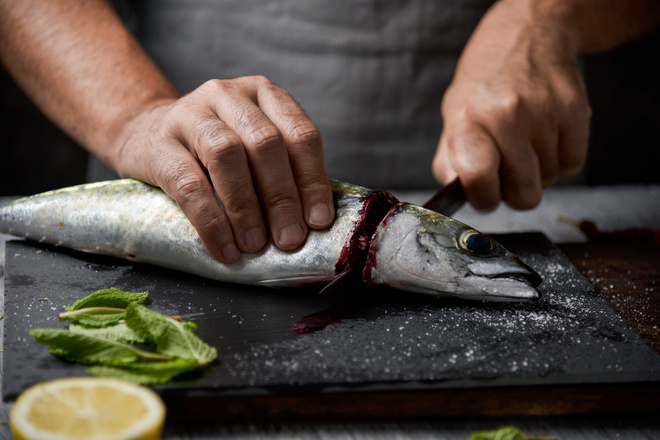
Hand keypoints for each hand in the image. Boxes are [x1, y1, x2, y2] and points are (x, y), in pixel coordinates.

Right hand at [112, 76, 334, 262]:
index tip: (318, 221)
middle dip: (282, 197)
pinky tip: (225, 248)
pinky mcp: (159, 143)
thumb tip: (311, 224)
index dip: (313, 181)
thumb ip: (283, 172)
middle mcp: (229, 95)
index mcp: (265, 94)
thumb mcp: (253, 147)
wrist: (145, 134)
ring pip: (226, 155)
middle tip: (290, 239)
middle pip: (265, 143)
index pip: (301, 134)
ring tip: (255, 245)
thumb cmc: (214, 150)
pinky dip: (211, 222)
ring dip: (246, 207)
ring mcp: (190, 113)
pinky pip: (188, 184)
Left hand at [432, 0, 591, 210]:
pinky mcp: (576, 111)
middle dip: (515, 192)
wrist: (526, 38)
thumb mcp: (453, 117)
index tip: (486, 195)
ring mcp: (544, 113)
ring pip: (549, 181)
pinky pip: (572, 166)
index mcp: (467, 120)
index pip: (478, 177)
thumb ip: (450, 162)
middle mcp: (506, 115)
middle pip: (523, 194)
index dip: (484, 199)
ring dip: (538, 172)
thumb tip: (457, 194)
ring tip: (525, 141)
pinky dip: (560, 160)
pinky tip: (546, 136)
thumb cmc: (484, 87)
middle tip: (507, 169)